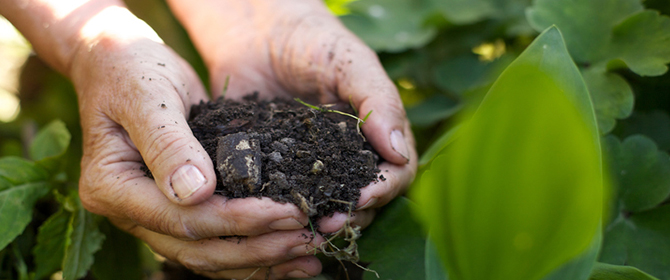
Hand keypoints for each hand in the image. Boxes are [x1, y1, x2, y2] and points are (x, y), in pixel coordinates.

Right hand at [70, 6, 324, 278]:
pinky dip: (253, 252)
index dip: (238, 221)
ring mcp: (152, 216)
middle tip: (308, 239)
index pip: (182, 219)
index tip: (287, 212)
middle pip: (199, 249)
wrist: (119, 62)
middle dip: (258, 248)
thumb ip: (168, 143)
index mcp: (112, 188)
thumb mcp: (148, 95)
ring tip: (309, 257)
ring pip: (209, 256)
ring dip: (261, 260)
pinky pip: (215, 241)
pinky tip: (290, 254)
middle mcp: (129, 213)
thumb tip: (196, 192)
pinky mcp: (178, 209)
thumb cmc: (130, 69)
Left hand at [168, 0, 417, 276]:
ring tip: (301, 228)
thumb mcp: (351, 64)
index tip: (360, 198)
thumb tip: (398, 153)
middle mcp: (348, 157)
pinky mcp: (276, 169)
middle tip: (326, 224)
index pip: (395, 174)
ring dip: (317, 221)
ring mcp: (312, 166)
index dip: (383, 191)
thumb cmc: (314, 41)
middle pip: (363, 200)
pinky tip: (269, 218)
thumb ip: (379, 103)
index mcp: (376, 136)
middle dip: (349, 215)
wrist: (257, 32)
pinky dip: (281, 211)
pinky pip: (284, 196)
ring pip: (326, 206)